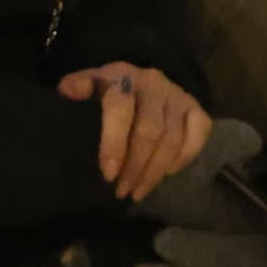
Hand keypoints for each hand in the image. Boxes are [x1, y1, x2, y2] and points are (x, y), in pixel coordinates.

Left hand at [61, 61, 212, 201]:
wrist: (139, 82)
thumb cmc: (107, 91)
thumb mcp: (88, 84)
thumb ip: (76, 86)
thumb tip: (69, 91)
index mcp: (121, 76)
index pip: (120, 108)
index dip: (115, 143)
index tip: (109, 175)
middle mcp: (154, 83)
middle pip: (150, 130)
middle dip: (136, 166)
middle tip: (123, 190)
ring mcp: (178, 96)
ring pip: (173, 138)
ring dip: (156, 170)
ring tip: (139, 191)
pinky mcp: (196, 109)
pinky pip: (198, 135)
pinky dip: (184, 157)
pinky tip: (166, 173)